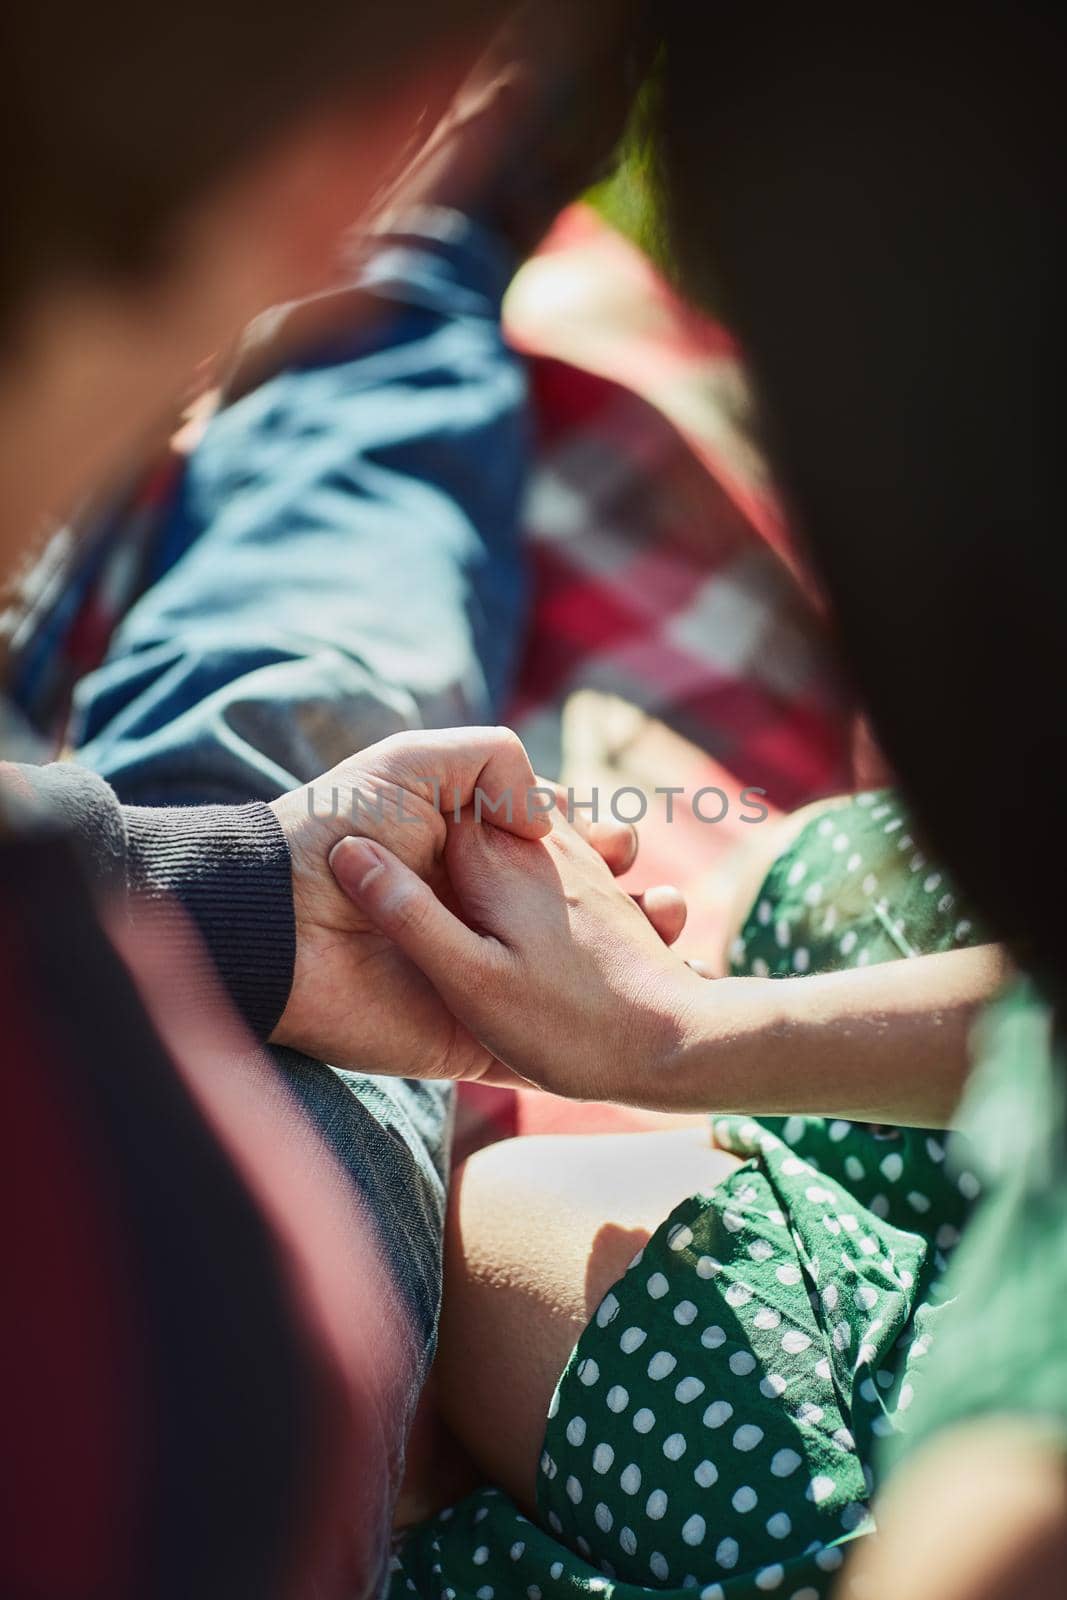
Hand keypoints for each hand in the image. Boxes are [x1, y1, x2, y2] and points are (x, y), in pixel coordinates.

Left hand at [270, 727, 684, 1081]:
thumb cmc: (336, 831)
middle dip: (617, 897)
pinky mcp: (469, 1034)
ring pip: (566, 971)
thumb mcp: (415, 762)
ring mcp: (473, 974)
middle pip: (569, 907)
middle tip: (650, 896)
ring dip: (624, 955)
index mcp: (463, 852)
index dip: (588, 841)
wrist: (278, 926)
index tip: (617, 842)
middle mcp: (474, 912)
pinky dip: (593, 1028)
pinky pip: (539, 1039)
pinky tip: (647, 993)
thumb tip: (550, 822)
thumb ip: (493, 764)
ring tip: (666, 935)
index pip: (545, 845)